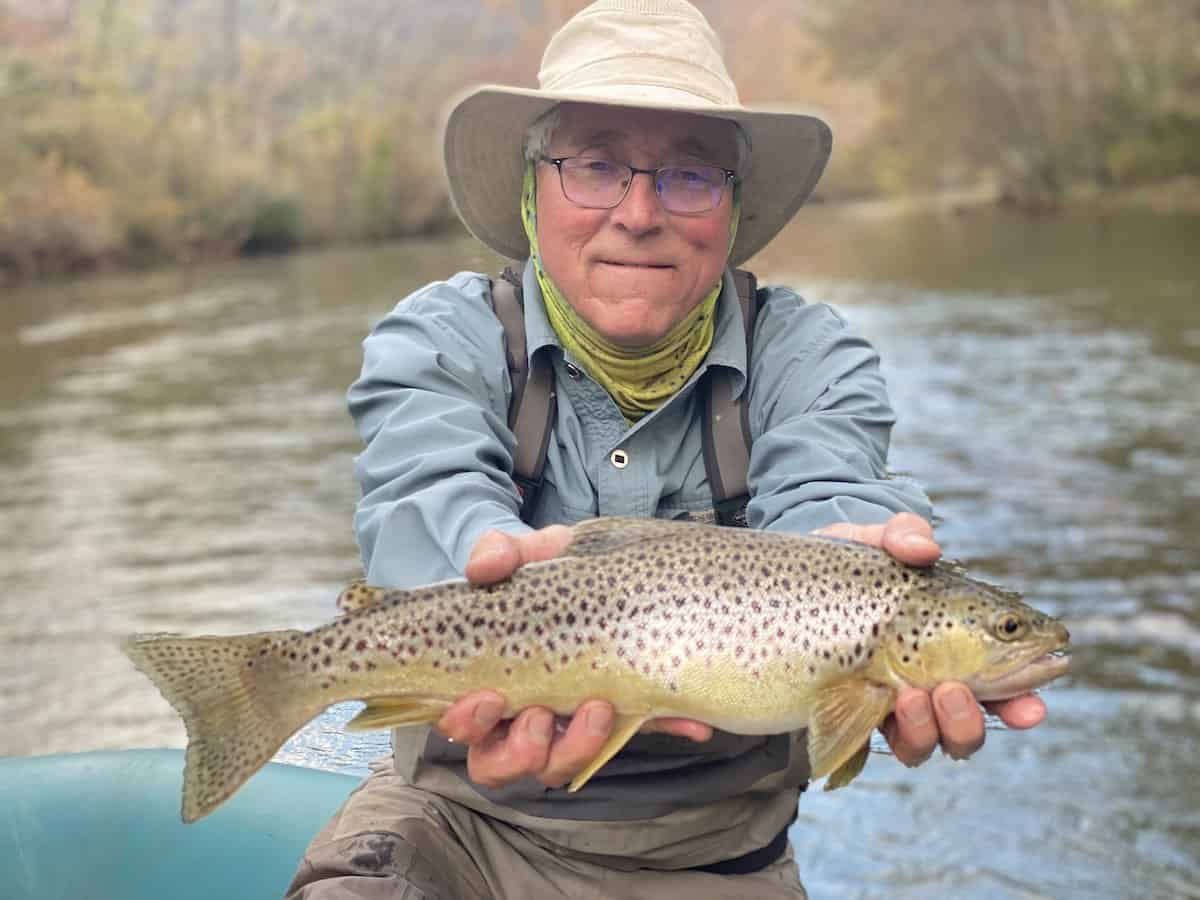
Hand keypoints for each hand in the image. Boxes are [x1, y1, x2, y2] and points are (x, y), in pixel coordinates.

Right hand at [436, 526, 711, 789]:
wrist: (602, 569)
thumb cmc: (549, 573)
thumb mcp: (527, 554)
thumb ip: (499, 553)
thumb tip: (481, 570)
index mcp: (489, 682)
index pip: (463, 726)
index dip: (467, 723)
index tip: (491, 698)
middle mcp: (522, 716)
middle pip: (500, 765)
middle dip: (520, 750)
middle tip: (543, 714)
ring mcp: (570, 723)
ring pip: (555, 768)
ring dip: (576, 747)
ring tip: (600, 708)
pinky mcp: (622, 717)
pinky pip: (637, 737)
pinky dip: (661, 728)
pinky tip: (686, 721)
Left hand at [816, 513, 1045, 764]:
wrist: (787, 583)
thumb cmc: (848, 565)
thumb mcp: (874, 542)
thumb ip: (903, 534)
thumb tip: (927, 548)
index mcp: (954, 648)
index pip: (1000, 686)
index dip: (1021, 702)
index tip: (1031, 706)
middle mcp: (927, 686)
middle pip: (964, 729)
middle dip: (969, 722)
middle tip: (952, 690)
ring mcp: (885, 706)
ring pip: (925, 744)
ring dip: (928, 729)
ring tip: (911, 697)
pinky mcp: (846, 715)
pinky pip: (873, 747)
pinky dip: (888, 734)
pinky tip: (883, 707)